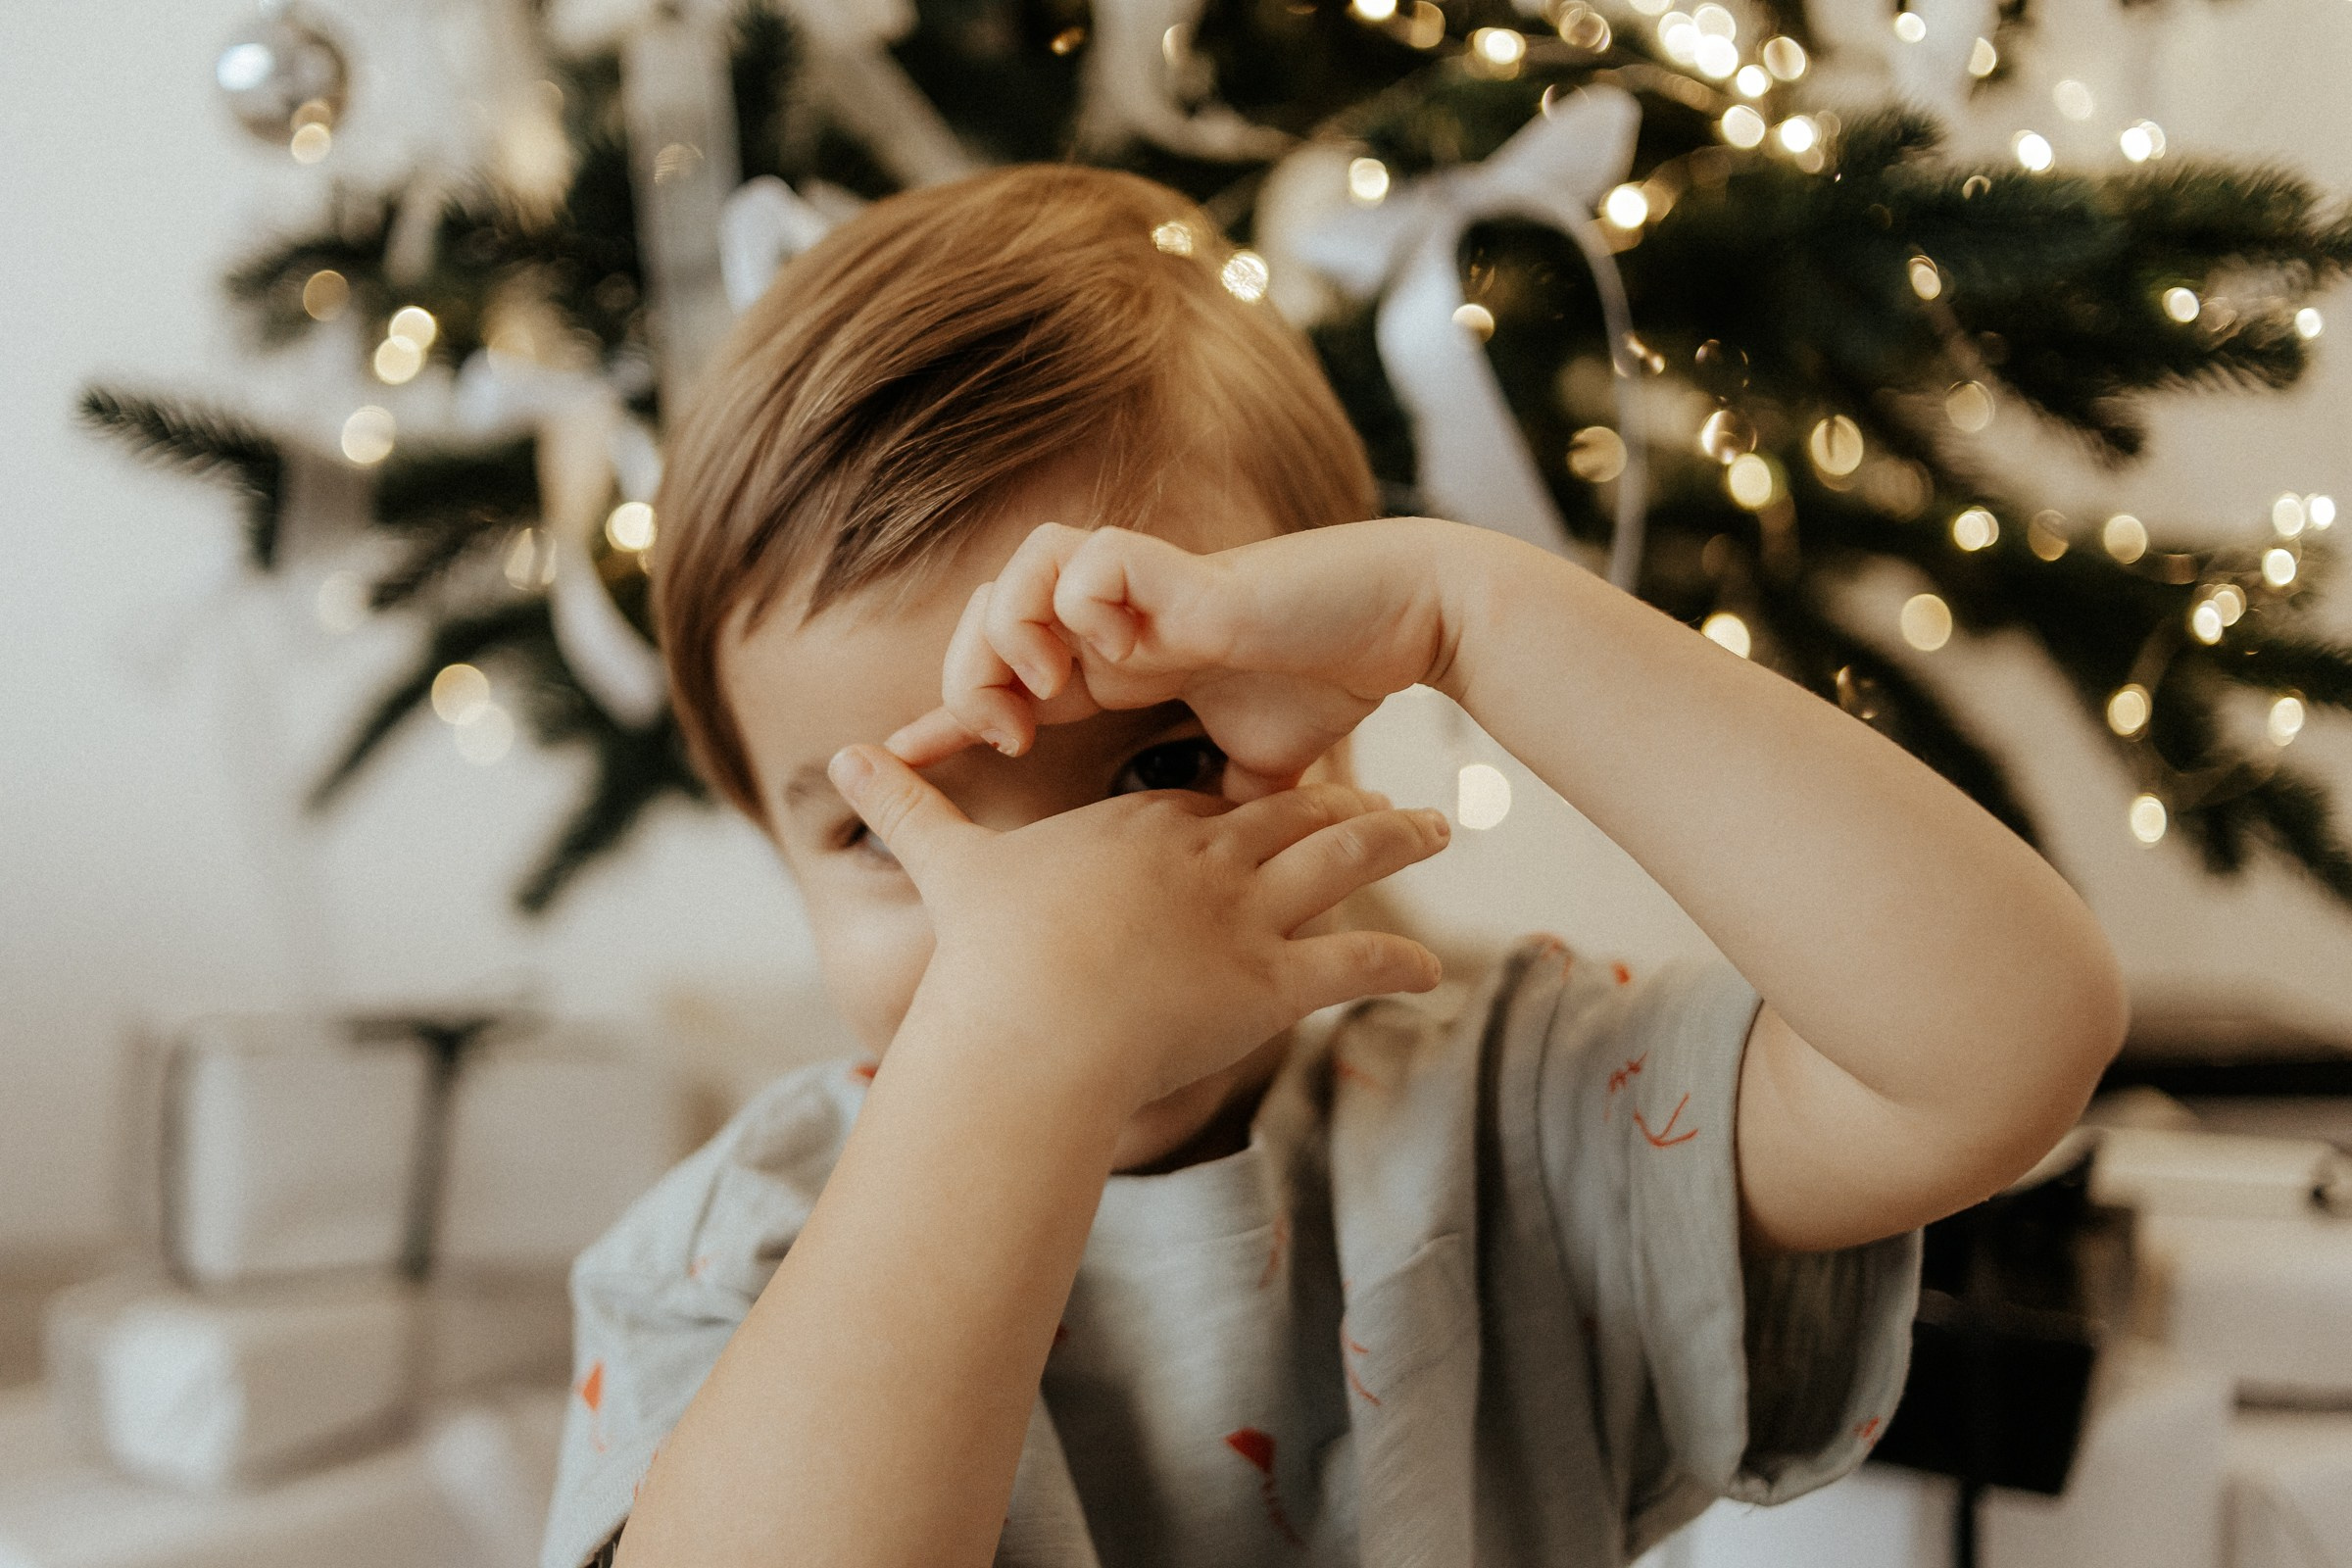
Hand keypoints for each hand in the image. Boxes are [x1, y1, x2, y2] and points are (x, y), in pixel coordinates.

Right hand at [826, 744, 1448, 1111]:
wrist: (1031, 1025)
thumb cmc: (991, 950)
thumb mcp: (949, 865)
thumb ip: (907, 809)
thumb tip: (839, 757)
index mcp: (1143, 826)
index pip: (1213, 799)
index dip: (1253, 792)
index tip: (1287, 781)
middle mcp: (1207, 857)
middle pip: (1294, 815)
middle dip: (1350, 804)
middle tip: (1396, 799)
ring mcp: (1246, 916)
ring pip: (1342, 864)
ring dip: (1398, 844)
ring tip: (1442, 829)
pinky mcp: (1272, 984)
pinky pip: (1354, 965)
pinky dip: (1399, 963)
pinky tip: (1436, 967)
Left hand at [884, 519, 1454, 799]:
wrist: (1396, 625)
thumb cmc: (1325, 683)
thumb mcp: (1254, 774)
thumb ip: (1209, 815)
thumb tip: (1193, 894)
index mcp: (1115, 668)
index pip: (1005, 686)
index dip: (948, 721)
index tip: (896, 764)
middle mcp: (1112, 623)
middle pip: (984, 622)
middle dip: (966, 679)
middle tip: (1001, 739)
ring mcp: (1140, 591)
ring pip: (1017, 576)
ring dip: (1010, 635)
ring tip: (1041, 692)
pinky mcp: (1177, 568)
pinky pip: (1086, 559)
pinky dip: (1078, 605)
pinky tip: (1109, 656)